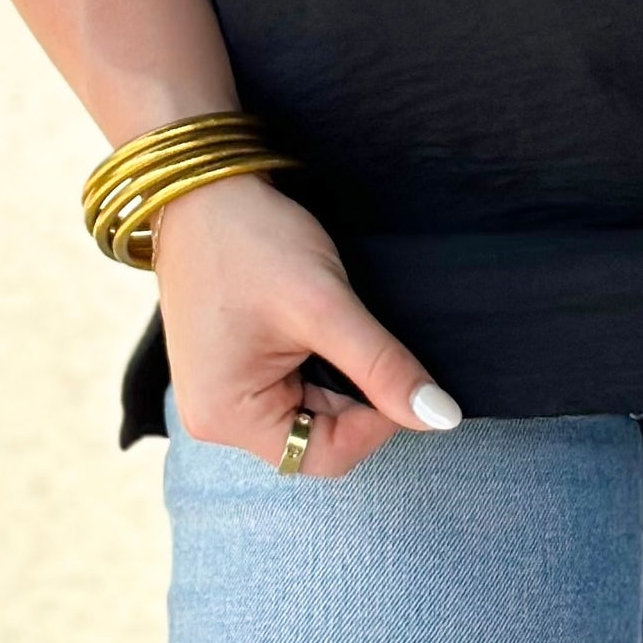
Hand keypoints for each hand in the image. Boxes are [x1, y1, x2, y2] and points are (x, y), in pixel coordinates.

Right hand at [152, 171, 461, 476]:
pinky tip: (315, 323)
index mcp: (228, 417)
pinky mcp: (228, 367)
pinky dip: (315, 362)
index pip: (325, 455)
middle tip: (360, 333)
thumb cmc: (251, 241)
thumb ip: (383, 366)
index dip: (376, 422)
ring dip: (335, 375)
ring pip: (307, 410)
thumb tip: (442, 419)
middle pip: (315, 437)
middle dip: (353, 395)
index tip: (397, 370)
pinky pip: (287, 386)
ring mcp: (219, 392)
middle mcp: (216, 418)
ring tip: (332, 321)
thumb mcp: (325, 306)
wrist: (200, 186)